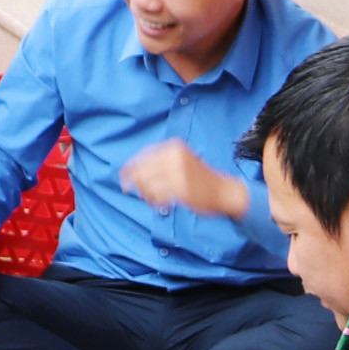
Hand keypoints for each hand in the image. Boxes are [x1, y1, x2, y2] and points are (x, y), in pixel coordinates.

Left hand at [119, 140, 249, 218]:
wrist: (224, 190)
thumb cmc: (200, 178)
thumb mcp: (180, 160)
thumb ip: (158, 163)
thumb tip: (128, 172)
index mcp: (174, 146)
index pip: (144, 155)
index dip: (130, 167)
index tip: (123, 177)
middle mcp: (175, 156)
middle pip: (142, 170)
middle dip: (136, 182)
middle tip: (135, 191)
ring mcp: (179, 173)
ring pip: (148, 185)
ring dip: (147, 194)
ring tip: (155, 198)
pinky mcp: (181, 189)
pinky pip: (157, 196)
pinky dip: (155, 201)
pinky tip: (162, 203)